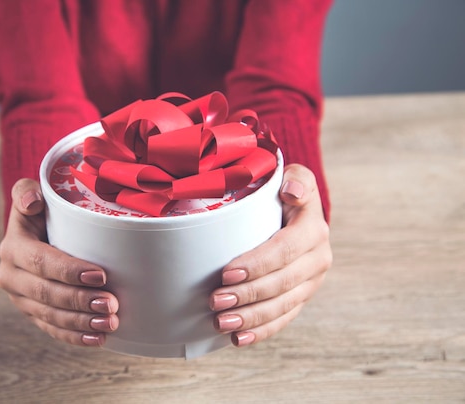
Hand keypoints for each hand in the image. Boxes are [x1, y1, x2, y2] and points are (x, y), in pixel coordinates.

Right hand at [0, 178, 118, 346]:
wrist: (37, 232)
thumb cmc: (44, 211)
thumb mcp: (32, 195)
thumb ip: (27, 192)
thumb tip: (32, 202)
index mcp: (13, 248)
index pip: (41, 262)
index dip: (69, 270)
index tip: (100, 275)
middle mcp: (11, 276)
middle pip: (47, 294)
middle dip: (80, 301)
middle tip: (111, 305)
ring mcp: (21, 299)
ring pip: (50, 316)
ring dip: (81, 323)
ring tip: (109, 323)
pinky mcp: (33, 314)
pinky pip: (52, 329)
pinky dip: (74, 337)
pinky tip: (97, 340)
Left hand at [209, 164, 331, 346]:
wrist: (298, 212)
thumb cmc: (285, 192)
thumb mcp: (294, 176)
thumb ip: (296, 180)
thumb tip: (291, 192)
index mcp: (313, 230)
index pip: (284, 251)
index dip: (257, 264)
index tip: (226, 273)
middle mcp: (317, 259)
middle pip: (281, 283)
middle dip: (247, 295)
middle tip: (214, 301)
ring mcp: (310, 282)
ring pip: (282, 306)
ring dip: (251, 318)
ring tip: (221, 323)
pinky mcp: (301, 297)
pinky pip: (284, 319)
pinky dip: (262, 331)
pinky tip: (239, 339)